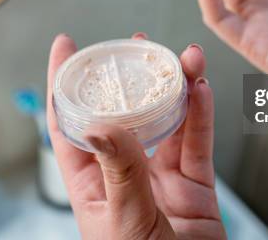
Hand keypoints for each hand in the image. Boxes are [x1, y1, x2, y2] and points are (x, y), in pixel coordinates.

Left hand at [46, 33, 225, 239]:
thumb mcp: (125, 223)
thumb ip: (119, 172)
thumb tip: (101, 124)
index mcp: (93, 185)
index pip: (71, 126)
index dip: (65, 84)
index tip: (66, 47)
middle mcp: (126, 176)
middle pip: (125, 114)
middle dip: (130, 77)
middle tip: (138, 44)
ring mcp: (162, 180)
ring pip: (168, 122)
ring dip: (177, 88)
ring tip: (184, 58)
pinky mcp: (195, 187)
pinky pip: (199, 144)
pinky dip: (202, 115)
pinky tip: (202, 90)